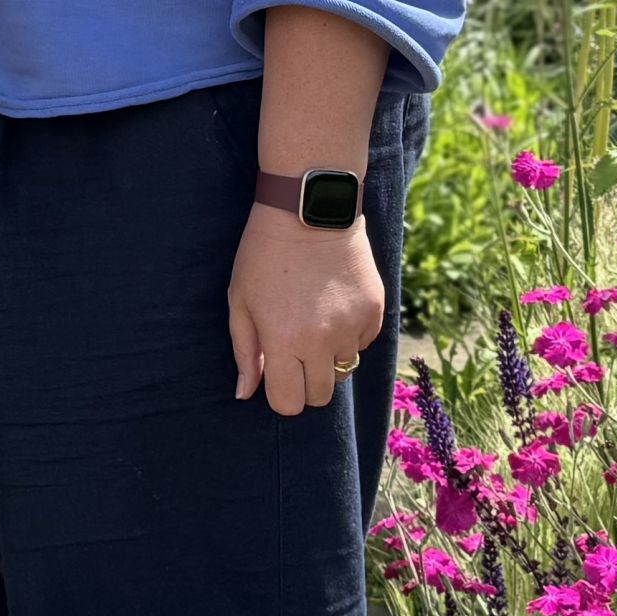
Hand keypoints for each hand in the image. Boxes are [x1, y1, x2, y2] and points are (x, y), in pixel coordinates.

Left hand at [229, 207, 381, 418]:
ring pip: (344, 369)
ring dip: (329, 356)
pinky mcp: (375, 311)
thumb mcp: (241, 301)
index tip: (278, 375)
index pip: (289, 403)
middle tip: (296, 351)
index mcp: (283, 342)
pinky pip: (364, 343)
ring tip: (315, 320)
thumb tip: (246, 394)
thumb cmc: (264, 255)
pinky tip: (336, 305)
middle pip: (320, 395)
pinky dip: (351, 335)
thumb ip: (246, 352)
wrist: (309, 211)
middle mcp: (321, 341)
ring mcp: (353, 327)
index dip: (282, 395)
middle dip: (306, 382)